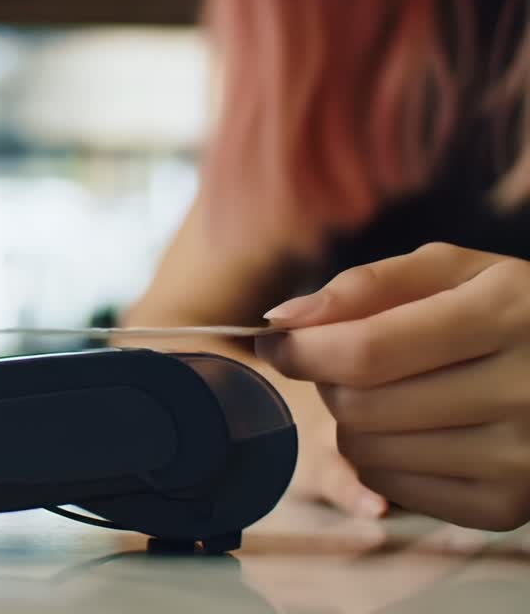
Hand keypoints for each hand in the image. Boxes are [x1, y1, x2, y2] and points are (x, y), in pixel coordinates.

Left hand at [256, 242, 529, 529]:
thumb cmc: (506, 312)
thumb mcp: (453, 273)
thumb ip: (365, 285)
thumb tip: (281, 318)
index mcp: (505, 316)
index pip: (366, 350)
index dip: (301, 349)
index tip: (275, 341)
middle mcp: (522, 391)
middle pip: (359, 404)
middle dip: (328, 379)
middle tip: (346, 361)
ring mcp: (518, 458)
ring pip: (365, 449)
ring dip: (352, 419)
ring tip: (392, 391)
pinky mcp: (505, 507)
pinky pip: (390, 486)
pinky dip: (380, 457)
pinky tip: (417, 428)